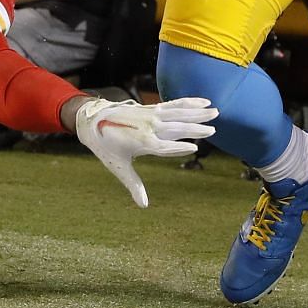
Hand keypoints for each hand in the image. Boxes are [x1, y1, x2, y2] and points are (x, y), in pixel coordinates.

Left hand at [72, 96, 218, 207]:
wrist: (92, 119)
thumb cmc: (106, 146)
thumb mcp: (118, 167)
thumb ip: (134, 185)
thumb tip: (143, 206)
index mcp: (141, 142)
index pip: (163, 146)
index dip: (178, 147)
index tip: (194, 147)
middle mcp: (148, 127)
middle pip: (176, 127)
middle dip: (194, 128)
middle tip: (213, 130)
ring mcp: (151, 115)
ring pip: (178, 112)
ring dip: (197, 112)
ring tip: (215, 111)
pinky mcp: (152, 108)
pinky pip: (174, 104)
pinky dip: (189, 102)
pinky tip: (203, 101)